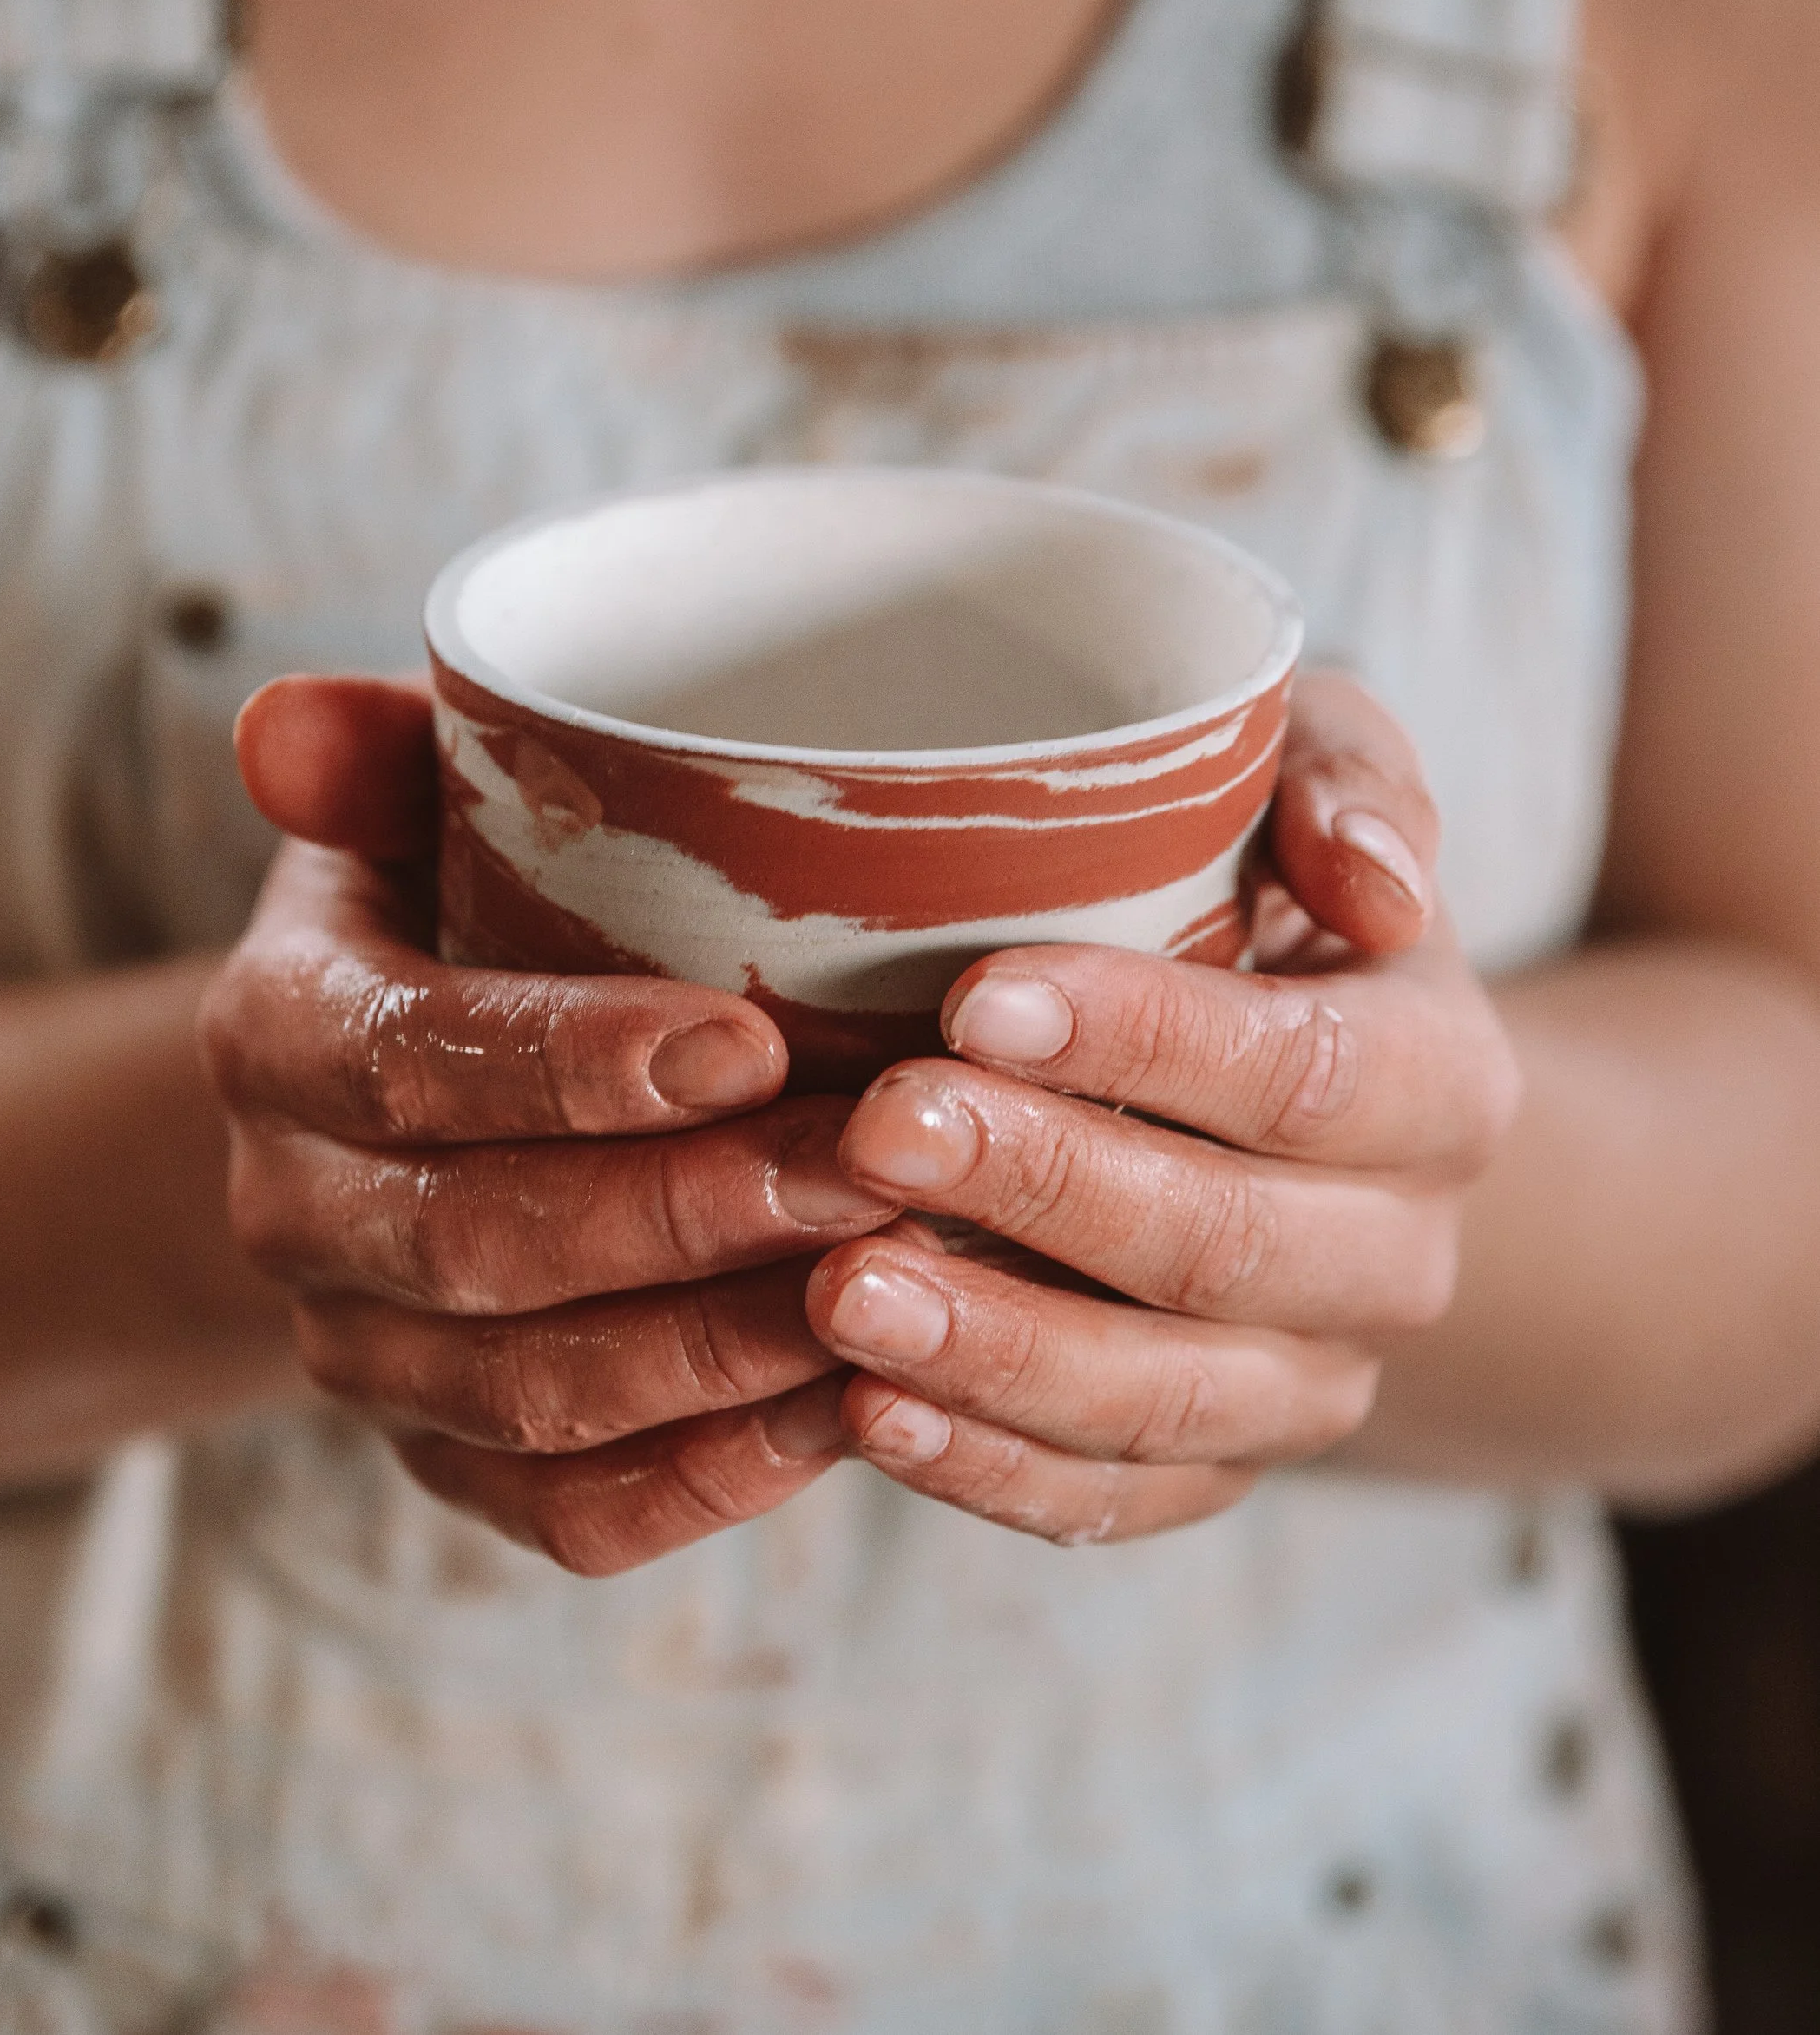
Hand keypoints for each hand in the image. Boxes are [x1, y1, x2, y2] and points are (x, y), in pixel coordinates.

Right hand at [199, 677, 899, 1574]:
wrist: (393, 1090)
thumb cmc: (449, 898)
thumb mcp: (408, 800)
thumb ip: (373, 747)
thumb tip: (284, 718)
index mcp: (275, 1032)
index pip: (411, 1055)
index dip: (572, 1062)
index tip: (750, 1039)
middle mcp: (295, 1210)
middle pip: (480, 1243)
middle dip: (685, 1215)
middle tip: (869, 1168)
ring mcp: (364, 1355)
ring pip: (527, 1395)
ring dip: (716, 1355)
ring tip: (888, 1290)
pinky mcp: (443, 1459)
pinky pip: (562, 1513)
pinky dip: (701, 1484)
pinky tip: (838, 1418)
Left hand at [806, 672, 1520, 1543]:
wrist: (1291, 1085)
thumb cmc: (1258, 884)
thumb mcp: (1311, 781)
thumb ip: (1346, 778)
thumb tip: (1375, 877)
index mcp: (1440, 1077)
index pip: (1301, 1070)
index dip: (1144, 1040)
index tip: (972, 997)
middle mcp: (1399, 1253)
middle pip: (1224, 1244)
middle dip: (1040, 1188)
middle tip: (875, 1131)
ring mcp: (1309, 1378)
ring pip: (1166, 1398)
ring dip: (996, 1352)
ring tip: (840, 1293)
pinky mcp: (1214, 1466)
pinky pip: (1113, 1501)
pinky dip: (991, 1470)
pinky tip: (865, 1413)